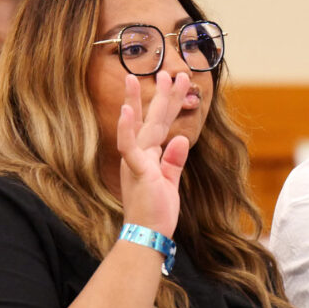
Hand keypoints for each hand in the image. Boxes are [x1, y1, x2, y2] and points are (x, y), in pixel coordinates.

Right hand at [117, 71, 190, 238]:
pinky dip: (128, 128)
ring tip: (146, 78)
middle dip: (161, 95)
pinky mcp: (137, 170)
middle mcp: (140, 154)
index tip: (174, 85)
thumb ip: (173, 160)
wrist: (147, 236)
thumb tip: (180, 138)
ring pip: (145, 126)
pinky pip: (130, 146)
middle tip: (168, 72)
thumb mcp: (169, 182)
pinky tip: (129, 110)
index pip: (160, 125)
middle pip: (153, 119)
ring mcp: (137, 161)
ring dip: (145, 101)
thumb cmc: (156, 213)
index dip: (168, 105)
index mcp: (148, 156)